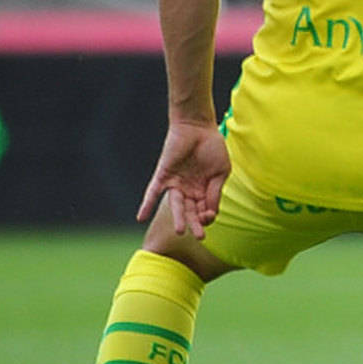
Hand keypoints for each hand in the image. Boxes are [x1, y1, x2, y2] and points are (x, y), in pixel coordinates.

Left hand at [138, 119, 229, 238]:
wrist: (197, 127)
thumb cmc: (213, 147)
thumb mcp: (221, 172)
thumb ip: (216, 192)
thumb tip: (212, 212)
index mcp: (203, 190)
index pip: (204, 210)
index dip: (208, 216)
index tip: (211, 216)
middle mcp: (188, 190)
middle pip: (190, 212)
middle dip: (195, 224)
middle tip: (200, 236)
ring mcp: (175, 184)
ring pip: (175, 205)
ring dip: (177, 218)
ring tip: (180, 231)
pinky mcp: (163, 176)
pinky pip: (152, 193)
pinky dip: (147, 205)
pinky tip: (141, 218)